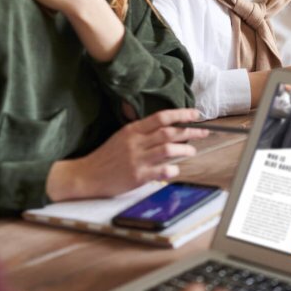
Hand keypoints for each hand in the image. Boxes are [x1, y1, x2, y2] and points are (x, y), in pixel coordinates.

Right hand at [45, 108, 209, 200]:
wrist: (85, 175)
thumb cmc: (106, 156)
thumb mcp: (122, 137)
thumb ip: (142, 132)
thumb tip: (167, 128)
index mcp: (132, 130)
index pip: (161, 118)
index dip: (181, 115)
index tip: (196, 114)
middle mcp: (136, 143)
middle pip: (169, 133)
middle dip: (190, 131)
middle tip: (204, 132)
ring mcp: (137, 159)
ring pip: (168, 150)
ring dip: (185, 149)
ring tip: (191, 151)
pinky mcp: (137, 176)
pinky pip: (162, 171)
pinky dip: (172, 169)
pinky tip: (174, 169)